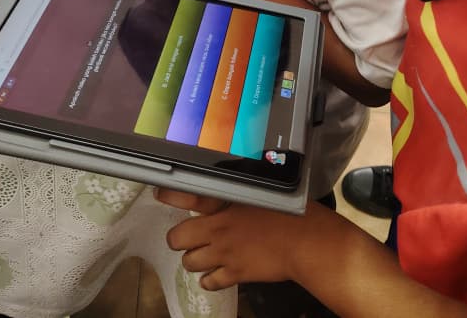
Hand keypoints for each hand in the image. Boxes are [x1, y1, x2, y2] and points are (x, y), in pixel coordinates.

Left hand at [156, 188, 303, 289]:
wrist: (307, 243)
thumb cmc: (293, 212)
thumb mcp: (268, 191)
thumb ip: (248, 190)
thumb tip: (242, 184)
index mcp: (226, 202)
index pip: (188, 194)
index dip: (169, 194)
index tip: (159, 193)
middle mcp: (219, 228)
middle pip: (177, 239)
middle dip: (179, 239)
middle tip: (189, 237)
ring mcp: (224, 253)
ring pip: (189, 263)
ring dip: (195, 259)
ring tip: (205, 255)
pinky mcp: (235, 273)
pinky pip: (209, 282)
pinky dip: (210, 279)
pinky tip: (217, 274)